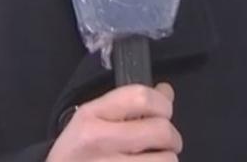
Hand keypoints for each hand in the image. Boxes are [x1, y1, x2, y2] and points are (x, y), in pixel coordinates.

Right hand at [47, 83, 181, 160]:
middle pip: (161, 130)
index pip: (141, 97)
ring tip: (152, 160)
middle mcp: (99, 141)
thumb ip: (127, 105)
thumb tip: (165, 92)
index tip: (163, 112)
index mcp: (91, 116)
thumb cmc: (75, 155)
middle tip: (164, 143)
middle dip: (171, 137)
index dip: (162, 103)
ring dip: (166, 160)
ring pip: (166, 160)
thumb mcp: (90, 122)